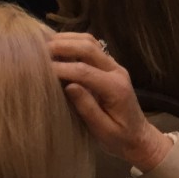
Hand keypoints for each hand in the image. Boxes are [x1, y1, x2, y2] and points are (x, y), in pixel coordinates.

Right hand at [49, 32, 172, 172]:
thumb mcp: (103, 131)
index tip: (40, 70)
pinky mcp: (109, 64)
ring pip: (90, 40)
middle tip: (39, 50)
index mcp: (115, 88)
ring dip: (66, 39)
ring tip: (45, 43)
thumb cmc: (120, 138)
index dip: (61, 68)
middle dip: (62, 46)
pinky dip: (72, 41)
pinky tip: (58, 45)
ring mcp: (114, 65)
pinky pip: (90, 45)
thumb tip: (69, 86)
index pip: (84, 71)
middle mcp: (116, 71)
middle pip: (88, 47)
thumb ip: (88, 108)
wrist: (139, 137)